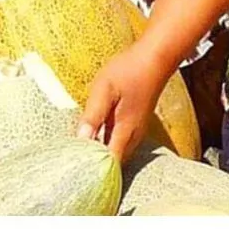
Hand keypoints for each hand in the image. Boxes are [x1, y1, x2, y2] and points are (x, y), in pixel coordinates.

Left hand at [77, 42, 173, 164]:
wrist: (154, 59)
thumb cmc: (128, 71)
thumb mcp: (104, 89)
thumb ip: (93, 115)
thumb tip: (81, 139)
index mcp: (125, 130)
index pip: (110, 163)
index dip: (94, 170)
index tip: (76, 169)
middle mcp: (133, 136)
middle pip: (114, 161)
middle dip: (96, 165)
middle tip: (74, 165)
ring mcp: (136, 130)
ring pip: (118, 152)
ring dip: (101, 155)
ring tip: (80, 155)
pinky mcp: (135, 123)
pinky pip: (120, 142)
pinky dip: (107, 144)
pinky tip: (94, 138)